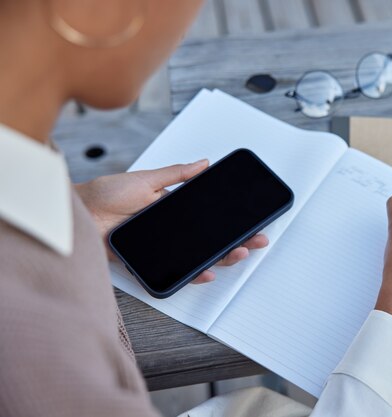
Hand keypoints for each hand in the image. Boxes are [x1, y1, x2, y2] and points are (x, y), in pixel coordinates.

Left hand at [75, 160, 268, 283]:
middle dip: (236, 241)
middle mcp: (171, 230)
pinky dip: (193, 274)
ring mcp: (163, 247)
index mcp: (172, 209)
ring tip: (237, 254)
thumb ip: (176, 174)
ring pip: (198, 257)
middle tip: (255, 240)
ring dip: (221, 258)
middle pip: (210, 240)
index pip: (209, 217)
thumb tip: (202, 164)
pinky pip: (175, 271)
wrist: (79, 214)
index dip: (231, 221)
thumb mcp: (146, 179)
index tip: (251, 221)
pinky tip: (207, 272)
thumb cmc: (105, 194)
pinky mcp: (149, 262)